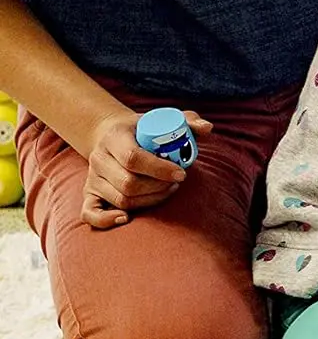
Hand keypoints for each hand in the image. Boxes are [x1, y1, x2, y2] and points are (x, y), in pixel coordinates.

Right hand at [80, 109, 211, 228]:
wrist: (111, 135)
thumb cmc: (143, 129)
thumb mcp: (163, 118)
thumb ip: (187, 120)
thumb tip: (208, 128)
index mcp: (115, 137)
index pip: (134, 158)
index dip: (160, 169)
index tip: (182, 173)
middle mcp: (99, 158)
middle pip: (128, 183)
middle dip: (158, 187)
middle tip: (177, 182)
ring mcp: (92, 178)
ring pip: (120, 199)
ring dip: (149, 200)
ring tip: (167, 190)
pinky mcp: (88, 193)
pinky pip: (90, 213)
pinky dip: (106, 220)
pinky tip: (127, 219)